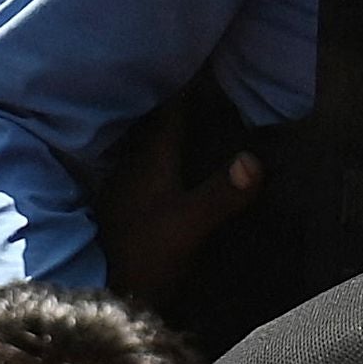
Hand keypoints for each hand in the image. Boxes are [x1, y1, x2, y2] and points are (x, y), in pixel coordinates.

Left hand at [93, 94, 260, 308]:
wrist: (107, 300)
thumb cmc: (144, 258)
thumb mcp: (187, 227)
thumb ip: (218, 194)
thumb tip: (254, 158)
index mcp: (148, 163)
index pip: (170, 113)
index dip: (188, 88)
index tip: (207, 63)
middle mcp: (133, 168)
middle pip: (158, 127)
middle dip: (181, 108)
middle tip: (208, 88)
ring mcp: (126, 190)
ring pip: (151, 149)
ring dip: (171, 135)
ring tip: (198, 122)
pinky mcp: (125, 212)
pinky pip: (149, 173)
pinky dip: (166, 163)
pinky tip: (178, 170)